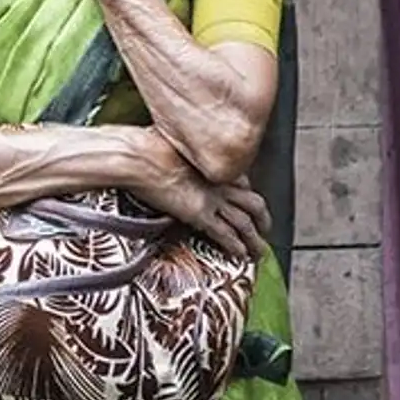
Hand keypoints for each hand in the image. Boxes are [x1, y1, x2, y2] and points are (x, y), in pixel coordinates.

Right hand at [124, 126, 270, 257]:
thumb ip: (180, 155)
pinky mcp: (199, 215)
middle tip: (264, 227)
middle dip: (262, 218)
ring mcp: (211, 199)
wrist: (135, 157)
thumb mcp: (168, 144)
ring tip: (258, 251)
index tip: (245, 199)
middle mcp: (217, 181)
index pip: (241, 180)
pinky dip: (236, 247)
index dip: (246, 192)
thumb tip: (173, 156)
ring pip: (245, 223)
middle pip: (253, 203)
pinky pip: (225, 235)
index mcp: (210, 163)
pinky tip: (239, 255)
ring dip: (255, 240)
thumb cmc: (142, 146)